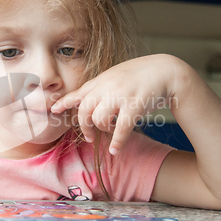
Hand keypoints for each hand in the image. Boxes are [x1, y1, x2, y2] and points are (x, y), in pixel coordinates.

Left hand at [51, 54, 181, 153]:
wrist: (166, 71)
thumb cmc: (140, 76)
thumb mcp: (116, 76)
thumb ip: (101, 87)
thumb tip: (86, 101)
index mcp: (102, 80)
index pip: (79, 92)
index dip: (65, 102)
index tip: (54, 110)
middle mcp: (107, 86)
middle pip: (84, 110)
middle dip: (85, 126)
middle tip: (90, 136)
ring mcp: (120, 95)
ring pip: (100, 119)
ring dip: (103, 130)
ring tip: (110, 131)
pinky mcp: (134, 105)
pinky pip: (121, 129)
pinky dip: (117, 142)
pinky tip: (115, 149)